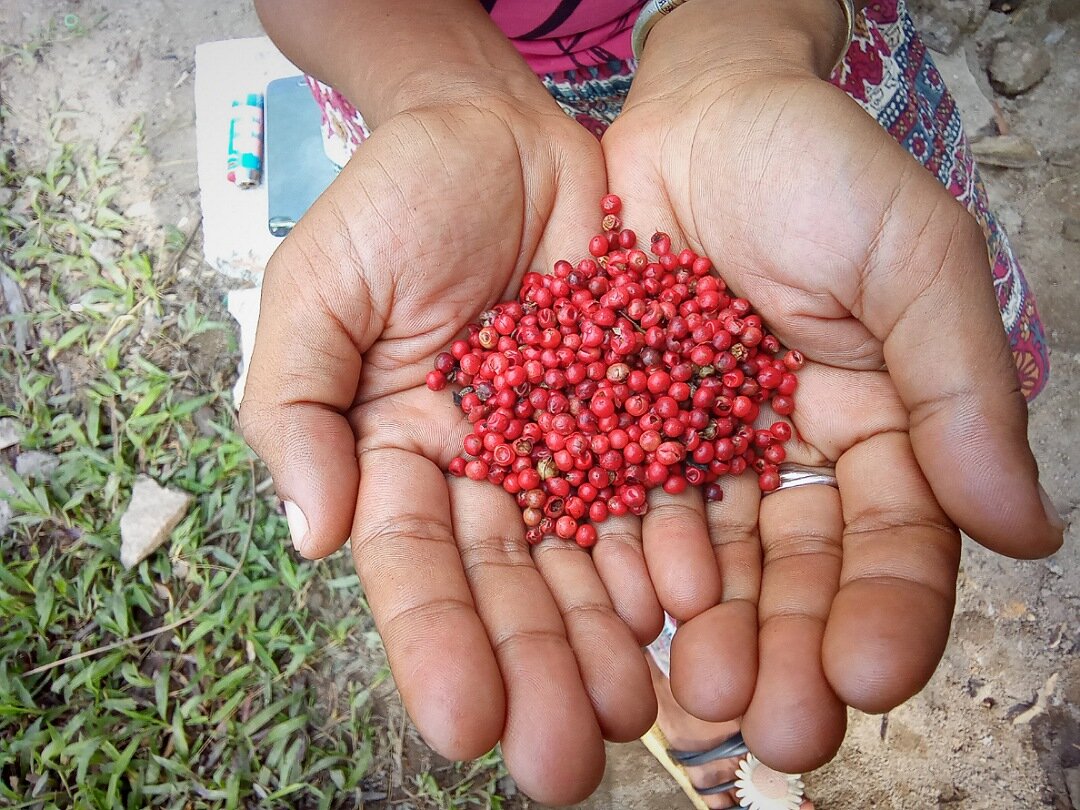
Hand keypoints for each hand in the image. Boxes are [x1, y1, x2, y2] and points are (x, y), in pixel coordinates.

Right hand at [239, 94, 659, 802]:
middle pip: (511, 587)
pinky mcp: (641, 412)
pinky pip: (659, 491)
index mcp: (397, 457)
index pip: (413, 570)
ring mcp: (568, 447)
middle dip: (535, 671)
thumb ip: (297, 408)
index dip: (435, 647)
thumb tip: (311, 535)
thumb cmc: (395, 201)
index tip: (463, 727)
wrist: (500, 133)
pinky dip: (674, 550)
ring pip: (591, 560)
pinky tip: (687, 610)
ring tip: (637, 707)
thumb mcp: (319, 288)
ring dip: (610, 637)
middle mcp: (486, 473)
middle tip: (566, 759)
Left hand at [600, 0, 1063, 771]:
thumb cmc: (815, 168)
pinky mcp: (616, 429)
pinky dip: (622, 566)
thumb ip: (960, 387)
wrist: (697, 110)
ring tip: (691, 700)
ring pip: (706, 562)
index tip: (870, 679)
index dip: (887, 613)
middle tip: (773, 729)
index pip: (893, 543)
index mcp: (877, 428)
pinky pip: (618, 508)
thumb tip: (1024, 529)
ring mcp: (698, 448)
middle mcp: (786, 456)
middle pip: (793, 576)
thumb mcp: (908, 258)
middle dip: (786, 653)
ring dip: (703, 635)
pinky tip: (624, 619)